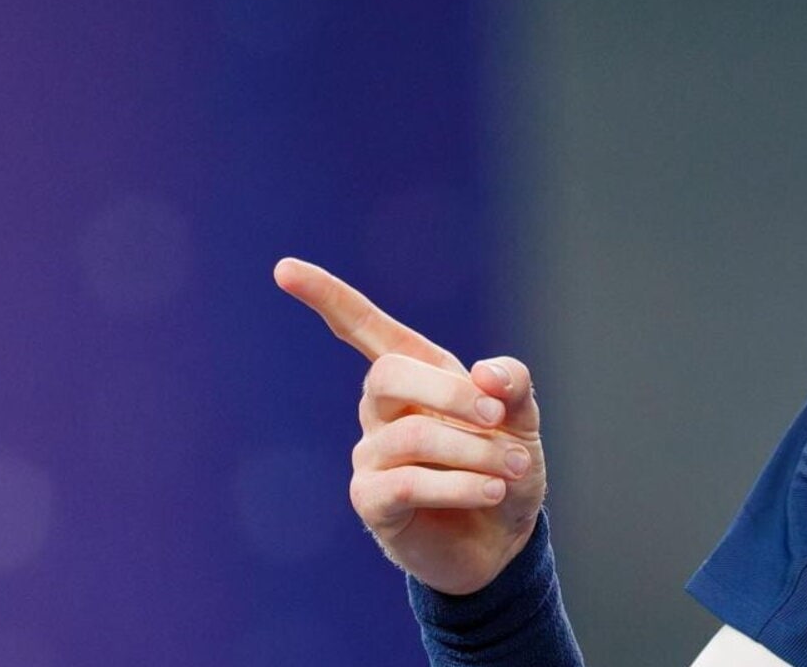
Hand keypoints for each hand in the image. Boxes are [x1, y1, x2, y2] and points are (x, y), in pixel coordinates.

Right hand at [273, 257, 546, 595]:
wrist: (504, 537)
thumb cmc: (505, 465)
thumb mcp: (522, 419)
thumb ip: (512, 385)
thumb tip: (485, 373)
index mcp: (415, 374)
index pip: (362, 328)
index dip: (328, 297)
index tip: (284, 268)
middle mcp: (382, 409)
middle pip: (388, 375)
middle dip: (450, 393)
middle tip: (500, 419)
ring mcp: (371, 455)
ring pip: (411, 436)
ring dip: (475, 451)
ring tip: (514, 469)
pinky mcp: (371, 501)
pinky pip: (407, 484)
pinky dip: (460, 485)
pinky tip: (492, 491)